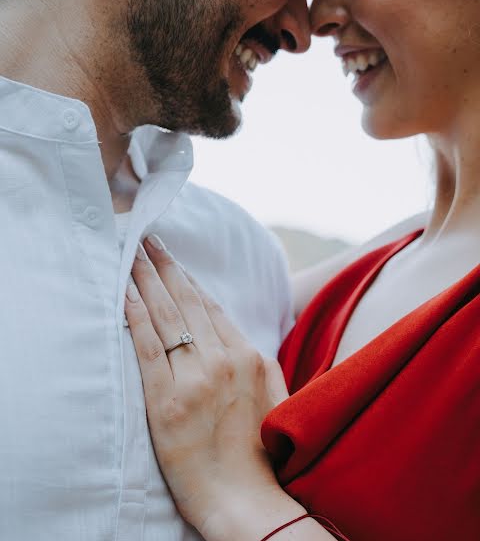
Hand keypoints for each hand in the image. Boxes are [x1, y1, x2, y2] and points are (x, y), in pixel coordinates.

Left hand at [125, 235, 289, 537]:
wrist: (247, 498)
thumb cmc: (260, 451)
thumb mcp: (269, 394)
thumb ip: (250, 359)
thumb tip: (228, 332)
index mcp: (250, 356)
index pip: (210, 306)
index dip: (188, 278)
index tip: (172, 259)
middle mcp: (224, 359)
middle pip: (186, 302)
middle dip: (164, 267)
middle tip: (147, 240)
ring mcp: (196, 378)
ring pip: (166, 316)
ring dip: (146, 280)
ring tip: (132, 255)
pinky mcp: (168, 400)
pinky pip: (148, 347)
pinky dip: (134, 316)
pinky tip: (124, 293)